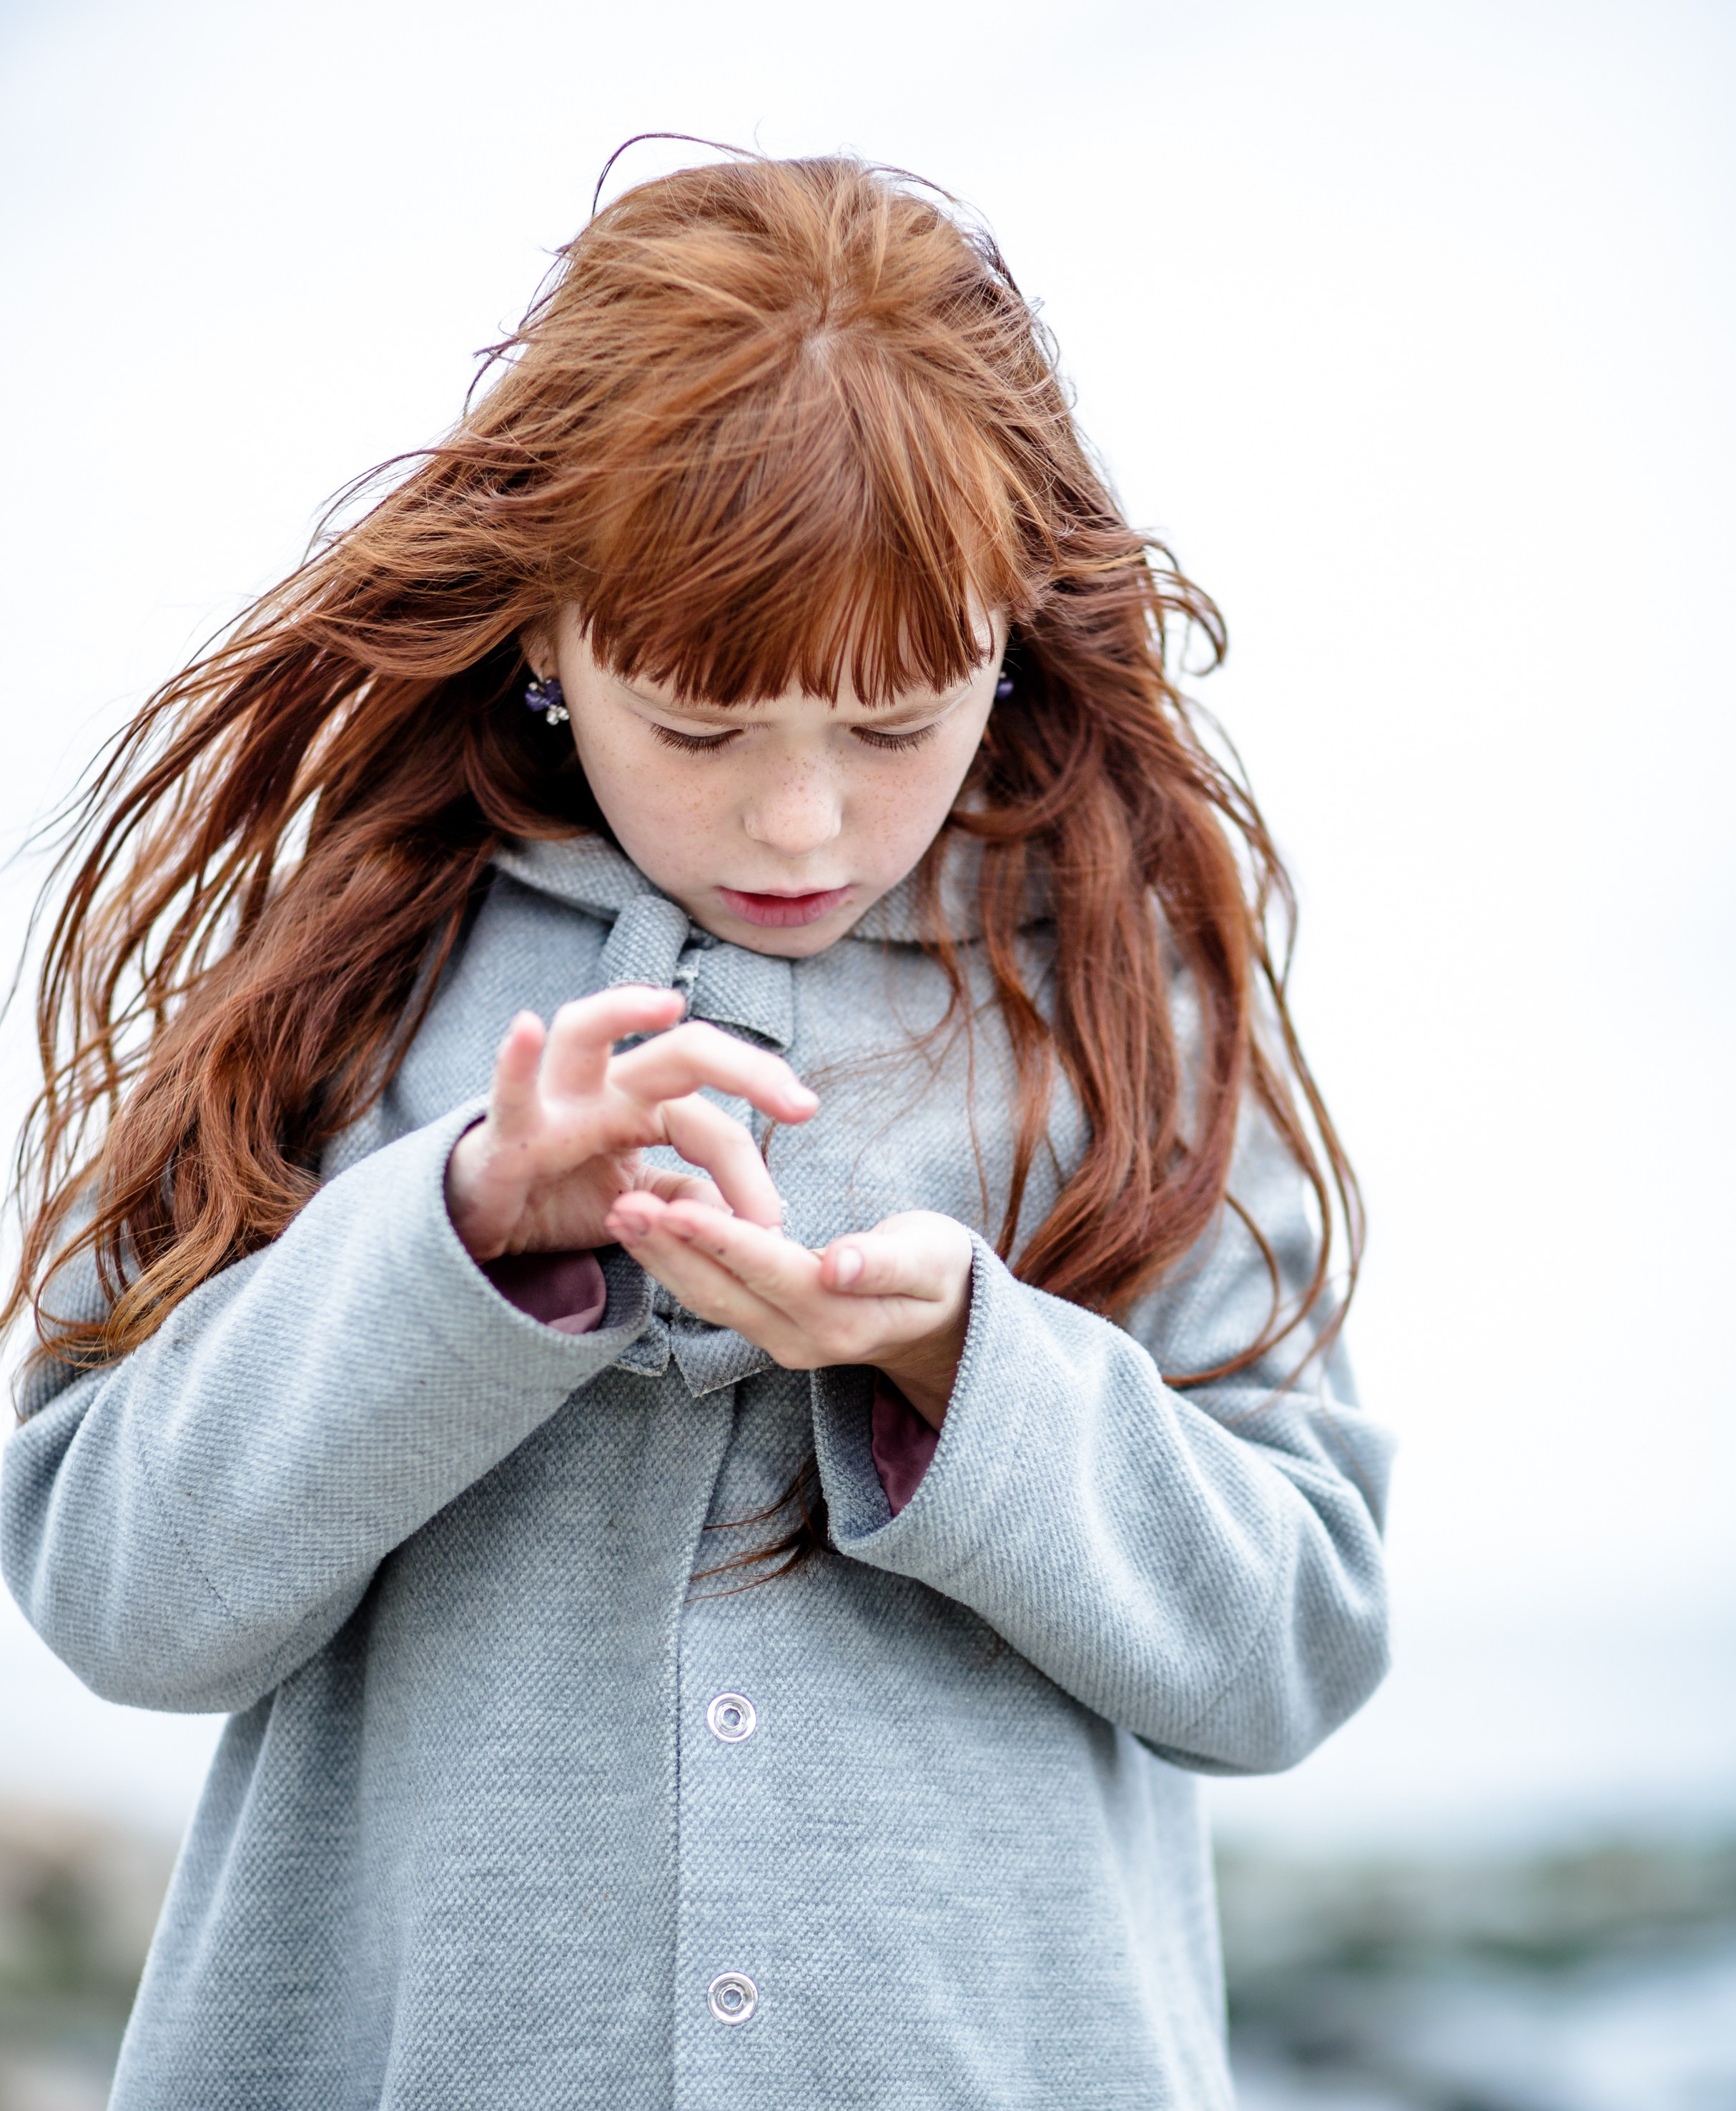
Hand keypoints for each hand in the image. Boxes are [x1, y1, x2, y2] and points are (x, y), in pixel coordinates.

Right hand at [445, 985, 818, 1262]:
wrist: (483, 1225)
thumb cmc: (561, 1197)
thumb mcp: (640, 1205)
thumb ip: (690, 1201)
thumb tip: (751, 1216)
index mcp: (646, 1106)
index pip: (712, 1127)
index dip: (748, 1173)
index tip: (774, 1223)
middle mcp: (606, 1087)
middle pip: (681, 1053)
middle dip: (744, 1068)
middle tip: (801, 1103)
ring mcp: (555, 1100)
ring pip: (585, 1032)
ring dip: (621, 1010)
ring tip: (666, 1004)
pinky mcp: (506, 1130)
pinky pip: (509, 1090)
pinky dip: (514, 1061)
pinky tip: (525, 1027)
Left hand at [603, 1195, 973, 1427]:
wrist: (941, 1324)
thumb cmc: (939, 1273)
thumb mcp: (930, 1259)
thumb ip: (884, 1263)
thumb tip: (839, 1265)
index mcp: (843, 1318)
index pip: (772, 1272)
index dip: (724, 1241)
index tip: (678, 1206)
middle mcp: (801, 1340)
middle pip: (724, 1292)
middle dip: (670, 1249)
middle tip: (622, 1204)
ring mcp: (778, 1340)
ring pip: (707, 1300)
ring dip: (660, 1257)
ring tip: (618, 1213)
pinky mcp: (764, 1329)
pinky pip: (711, 1299)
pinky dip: (674, 1264)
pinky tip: (645, 1232)